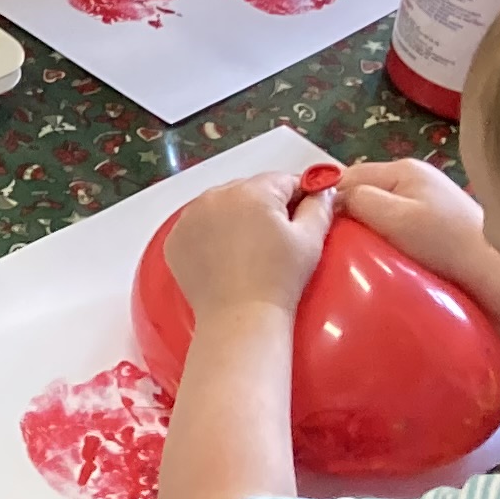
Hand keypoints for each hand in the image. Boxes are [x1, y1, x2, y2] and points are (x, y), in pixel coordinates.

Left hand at [165, 170, 334, 325]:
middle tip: (276, 237)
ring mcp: (190, 217)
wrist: (241, 319)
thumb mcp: (311, 239)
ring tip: (249, 247)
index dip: (298, 194)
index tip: (304, 210)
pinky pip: (197, 226)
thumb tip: (323, 189)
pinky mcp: (176, 239)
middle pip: (249, 189)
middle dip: (264, 206)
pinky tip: (225, 255)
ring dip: (234, 217)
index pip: (282, 179)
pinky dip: (209, 234)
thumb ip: (320, 205)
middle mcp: (216, 197)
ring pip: (221, 205)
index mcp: (252, 192)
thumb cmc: (278, 282)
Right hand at [337, 159, 488, 283]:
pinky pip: (396, 226)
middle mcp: (416, 179)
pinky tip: (380, 258)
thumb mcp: (395, 217)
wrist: (497, 275)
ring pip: (379, 210)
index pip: (348, 174)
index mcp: (404, 169)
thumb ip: (358, 200)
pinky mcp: (437, 226)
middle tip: (329, 243)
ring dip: (365, 228)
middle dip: (346, 213)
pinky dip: (384, 239)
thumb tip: (331, 198)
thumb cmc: (445, 243)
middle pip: (364, 191)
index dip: (326, 197)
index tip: (309, 225)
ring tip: (351, 253)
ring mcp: (428, 202)